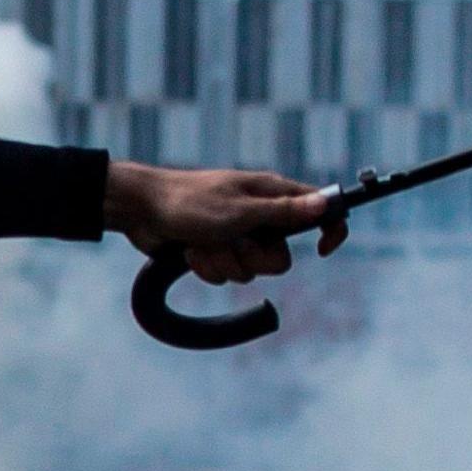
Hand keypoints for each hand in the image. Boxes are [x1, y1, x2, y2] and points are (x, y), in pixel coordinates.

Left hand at [105, 162, 347, 284]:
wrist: (142, 211)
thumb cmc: (190, 203)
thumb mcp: (241, 210)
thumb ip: (283, 211)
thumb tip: (325, 203)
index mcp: (271, 195)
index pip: (318, 210)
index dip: (329, 229)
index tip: (322, 251)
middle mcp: (259, 215)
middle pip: (280, 258)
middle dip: (254, 258)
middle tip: (234, 241)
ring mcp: (237, 235)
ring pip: (249, 271)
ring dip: (223, 262)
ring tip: (203, 242)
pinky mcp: (216, 251)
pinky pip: (224, 275)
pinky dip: (206, 267)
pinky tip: (190, 251)